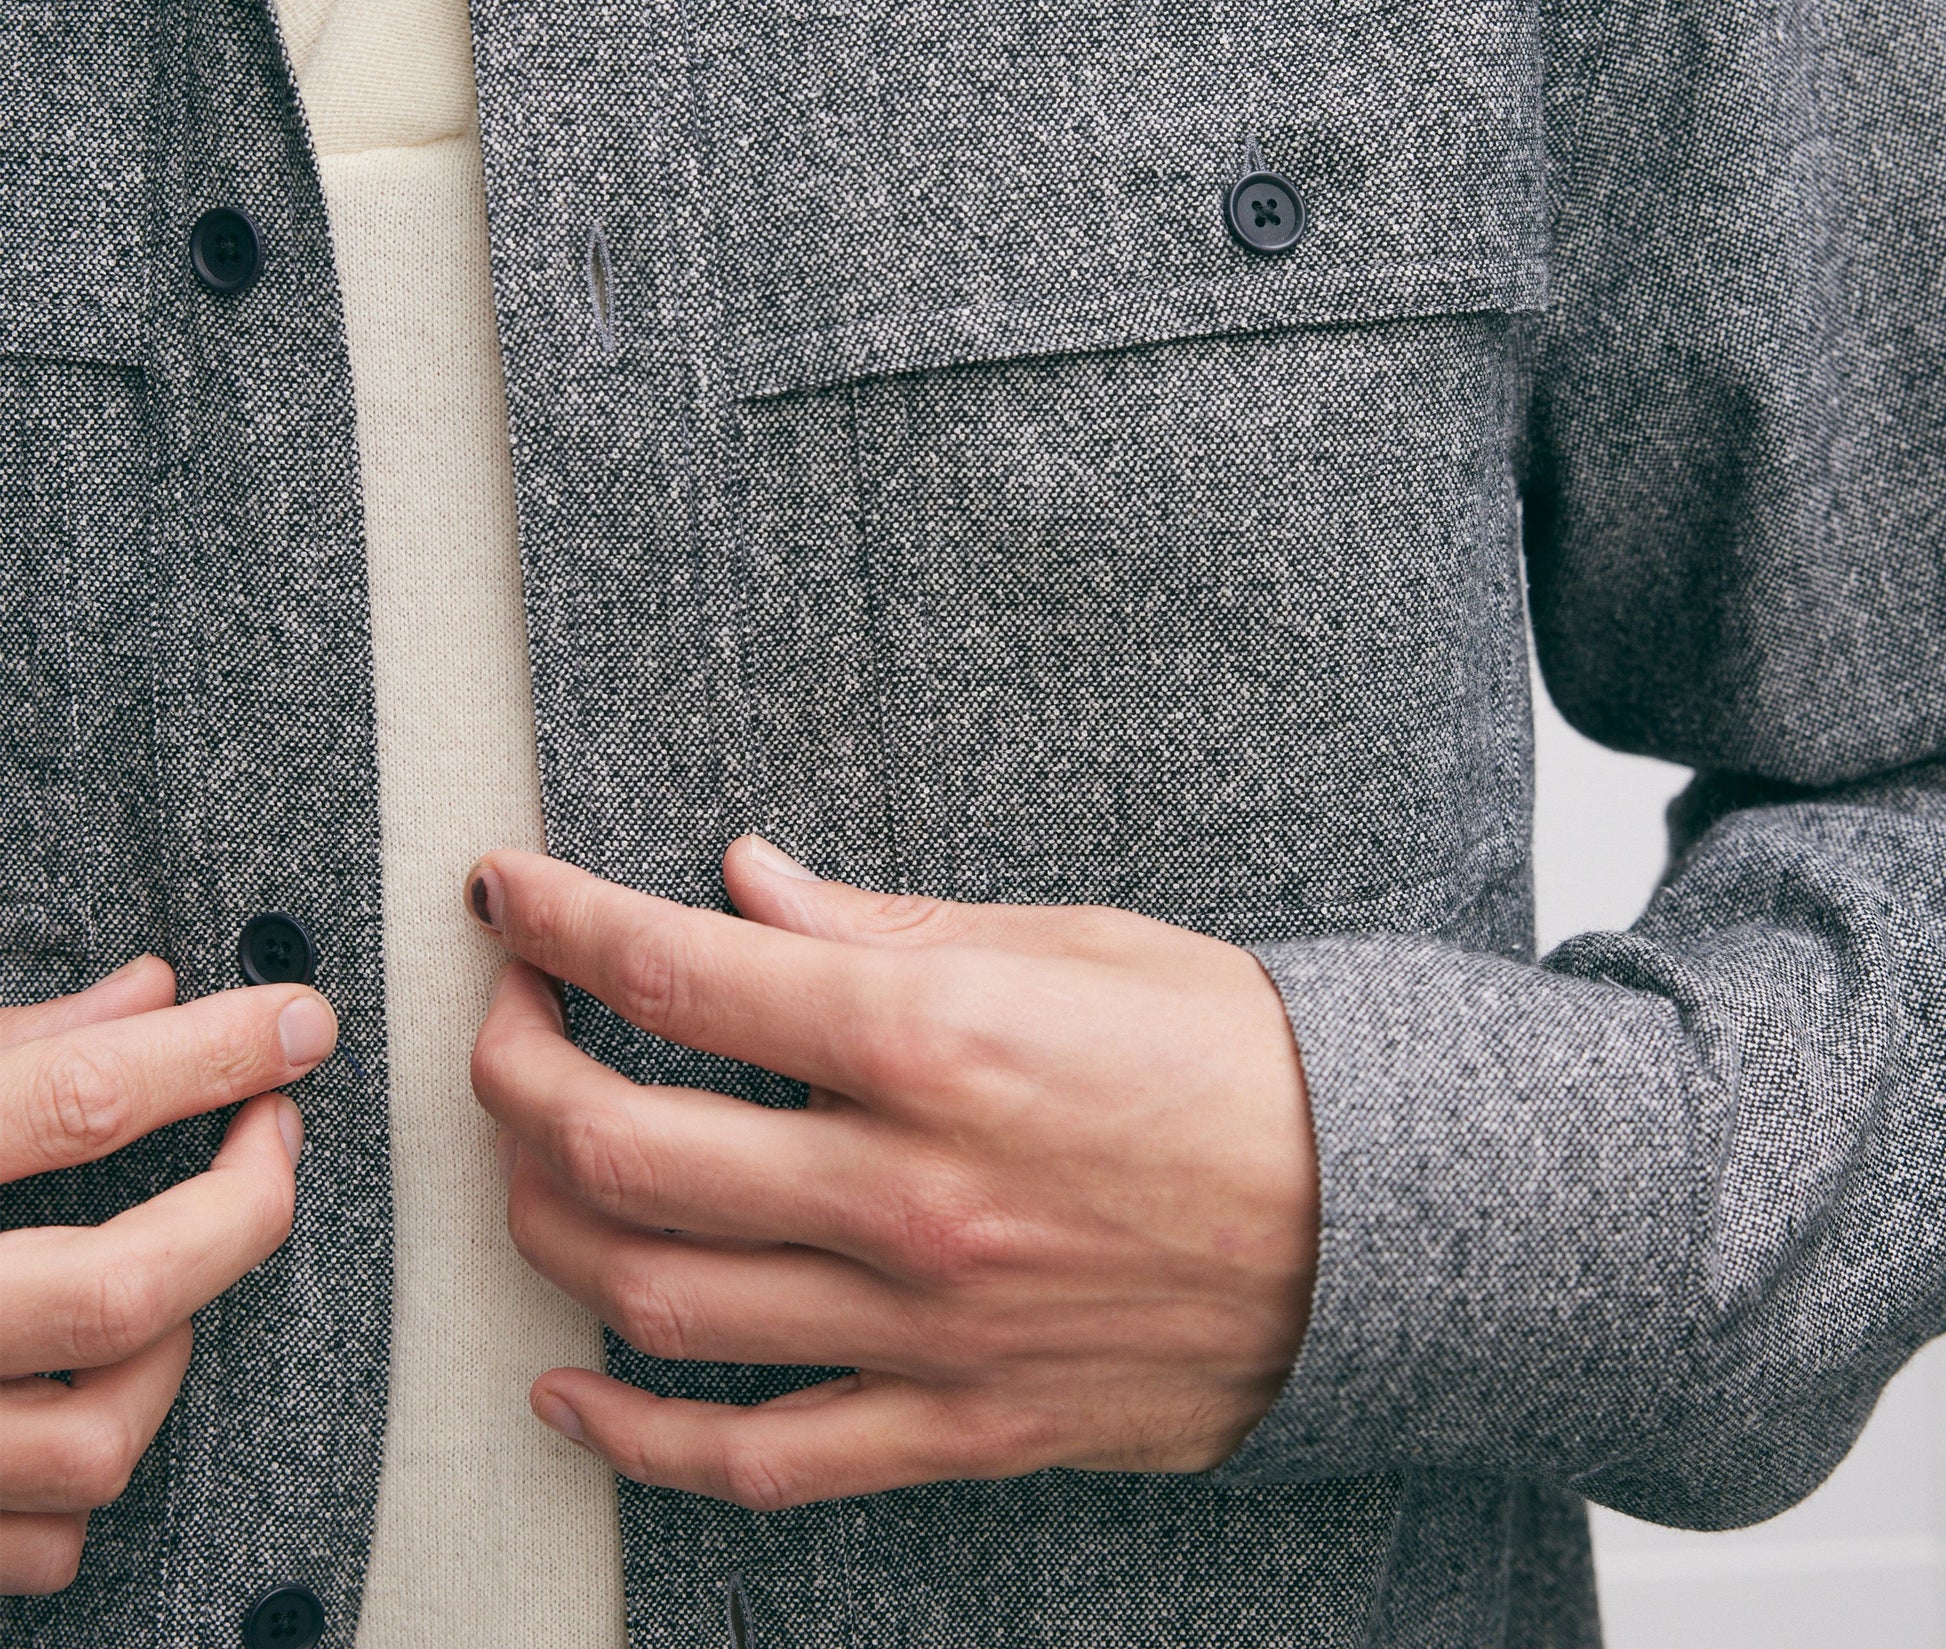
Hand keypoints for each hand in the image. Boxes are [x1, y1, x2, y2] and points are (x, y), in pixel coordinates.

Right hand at [0, 957, 336, 1594]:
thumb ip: (1, 1044)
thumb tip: (147, 993)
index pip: (74, 1104)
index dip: (210, 1054)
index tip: (298, 1021)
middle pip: (120, 1285)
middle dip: (242, 1205)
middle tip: (273, 1133)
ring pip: (99, 1435)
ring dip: (178, 1343)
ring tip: (186, 1260)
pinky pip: (38, 1543)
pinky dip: (88, 1475)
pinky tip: (86, 1388)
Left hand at [468, 836, 1316, 1510]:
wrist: (1382, 1221)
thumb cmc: (1232, 1056)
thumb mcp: (1067, 943)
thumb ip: (882, 927)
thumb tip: (743, 887)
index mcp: (938, 1040)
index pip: (684, 973)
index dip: (562, 920)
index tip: (507, 888)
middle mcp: (909, 1189)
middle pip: (625, 1145)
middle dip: (519, 1068)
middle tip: (507, 1016)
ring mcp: (925, 1325)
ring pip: (654, 1296)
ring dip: (549, 1221)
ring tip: (532, 1160)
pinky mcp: (956, 1426)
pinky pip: (755, 1456)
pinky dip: (637, 1433)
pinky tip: (572, 1383)